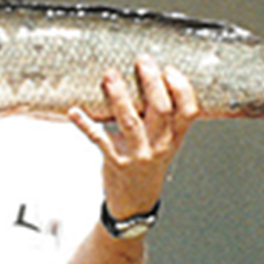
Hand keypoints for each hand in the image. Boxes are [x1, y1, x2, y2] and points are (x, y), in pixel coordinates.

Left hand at [69, 58, 197, 221]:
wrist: (135, 202)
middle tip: (141, 61)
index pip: (189, 111)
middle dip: (150, 82)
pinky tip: (75, 111)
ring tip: (110, 76)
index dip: (182, 89)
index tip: (169, 70)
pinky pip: (99, 139)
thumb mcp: (164, 143)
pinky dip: (85, 124)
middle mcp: (159, 146)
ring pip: (130, 121)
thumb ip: (163, 117)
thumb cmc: (147, 165)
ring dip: (119, 97)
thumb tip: (151, 76)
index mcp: (175, 138)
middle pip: (161, 110)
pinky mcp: (115, 162)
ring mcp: (138, 155)